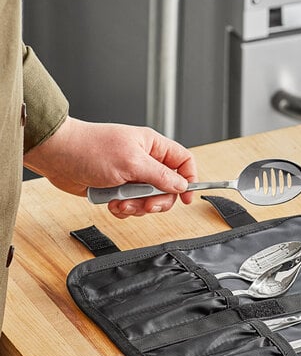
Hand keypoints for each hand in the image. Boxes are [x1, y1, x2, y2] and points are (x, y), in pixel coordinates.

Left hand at [23, 116, 197, 217]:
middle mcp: (145, 161)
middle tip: (145, 206)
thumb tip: (181, 185)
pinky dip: (123, 209)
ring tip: (120, 202)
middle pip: (168, 188)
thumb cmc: (89, 148)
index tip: (187, 198)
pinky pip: (131, 206)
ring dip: (136, 207)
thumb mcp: (131, 162)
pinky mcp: (118, 188)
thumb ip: (160, 175)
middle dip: (156, 201)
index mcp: (153, 146)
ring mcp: (131, 176)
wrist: (56, 156)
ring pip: (149, 200)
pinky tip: (111, 203)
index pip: (184, 162)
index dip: (189, 180)